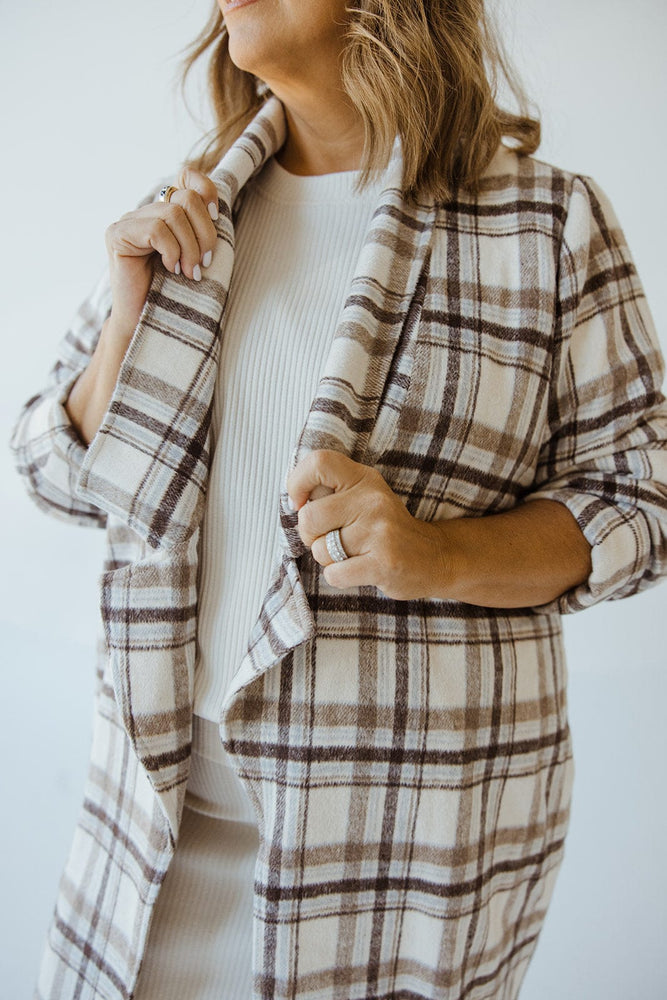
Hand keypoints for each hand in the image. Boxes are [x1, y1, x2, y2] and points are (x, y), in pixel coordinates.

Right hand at [104, 166, 219, 336]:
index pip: (186, 176)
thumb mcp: (198, 256)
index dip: (206, 190)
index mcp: (165, 212)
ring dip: (189, 248)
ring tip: (189, 272)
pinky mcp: (117, 235)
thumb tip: (217, 208)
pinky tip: (170, 269)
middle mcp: (145, 212)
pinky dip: (171, 251)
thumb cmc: (176, 293)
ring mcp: (128, 221)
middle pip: (186, 197)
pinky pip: (155, 230)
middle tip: (203, 263)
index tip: (217, 217)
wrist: (146, 323)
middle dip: (204, 232)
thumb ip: (203, 230)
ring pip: (172, 214)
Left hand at [287, 450, 445, 599]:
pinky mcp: (384, 563)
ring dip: (329, 559)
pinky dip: (339, 577)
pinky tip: (360, 570)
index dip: (298, 482)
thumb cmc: (385, 530)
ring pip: (320, 551)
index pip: (320, 462)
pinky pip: (334, 574)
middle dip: (310, 536)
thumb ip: (332, 493)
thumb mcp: (365, 497)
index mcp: (364, 479)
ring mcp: (380, 532)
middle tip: (329, 539)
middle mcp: (373, 500)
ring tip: (354, 554)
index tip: (301, 503)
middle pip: (309, 517)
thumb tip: (295, 500)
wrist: (436, 557)